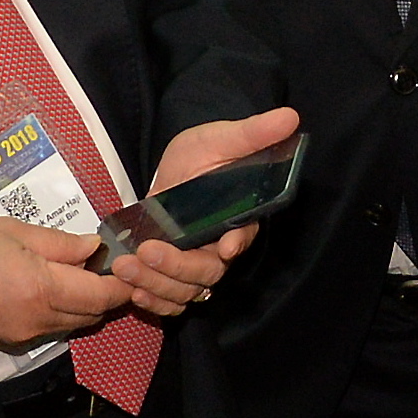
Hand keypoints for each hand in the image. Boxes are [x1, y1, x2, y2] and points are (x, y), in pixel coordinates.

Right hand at [0, 217, 128, 348]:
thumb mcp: (15, 231)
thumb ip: (60, 243)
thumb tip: (93, 247)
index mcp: (44, 289)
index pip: (103, 296)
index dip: (122, 284)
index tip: (130, 266)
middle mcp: (40, 320)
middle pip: (93, 314)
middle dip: (106, 294)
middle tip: (106, 266)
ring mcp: (26, 335)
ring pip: (74, 324)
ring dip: (84, 304)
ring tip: (78, 275)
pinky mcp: (13, 342)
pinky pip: (51, 329)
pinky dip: (61, 312)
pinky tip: (51, 290)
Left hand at [108, 107, 298, 316]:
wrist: (175, 168)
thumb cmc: (203, 152)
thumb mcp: (222, 138)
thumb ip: (253, 133)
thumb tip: (291, 116)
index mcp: (239, 215)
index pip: (243, 236)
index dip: (236, 243)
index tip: (225, 246)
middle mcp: (220, 245)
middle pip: (209, 272)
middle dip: (177, 267)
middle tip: (147, 252)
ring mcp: (196, 261)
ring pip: (187, 290)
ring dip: (156, 284)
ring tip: (126, 267)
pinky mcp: (173, 273)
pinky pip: (170, 300)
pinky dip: (152, 302)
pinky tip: (132, 291)